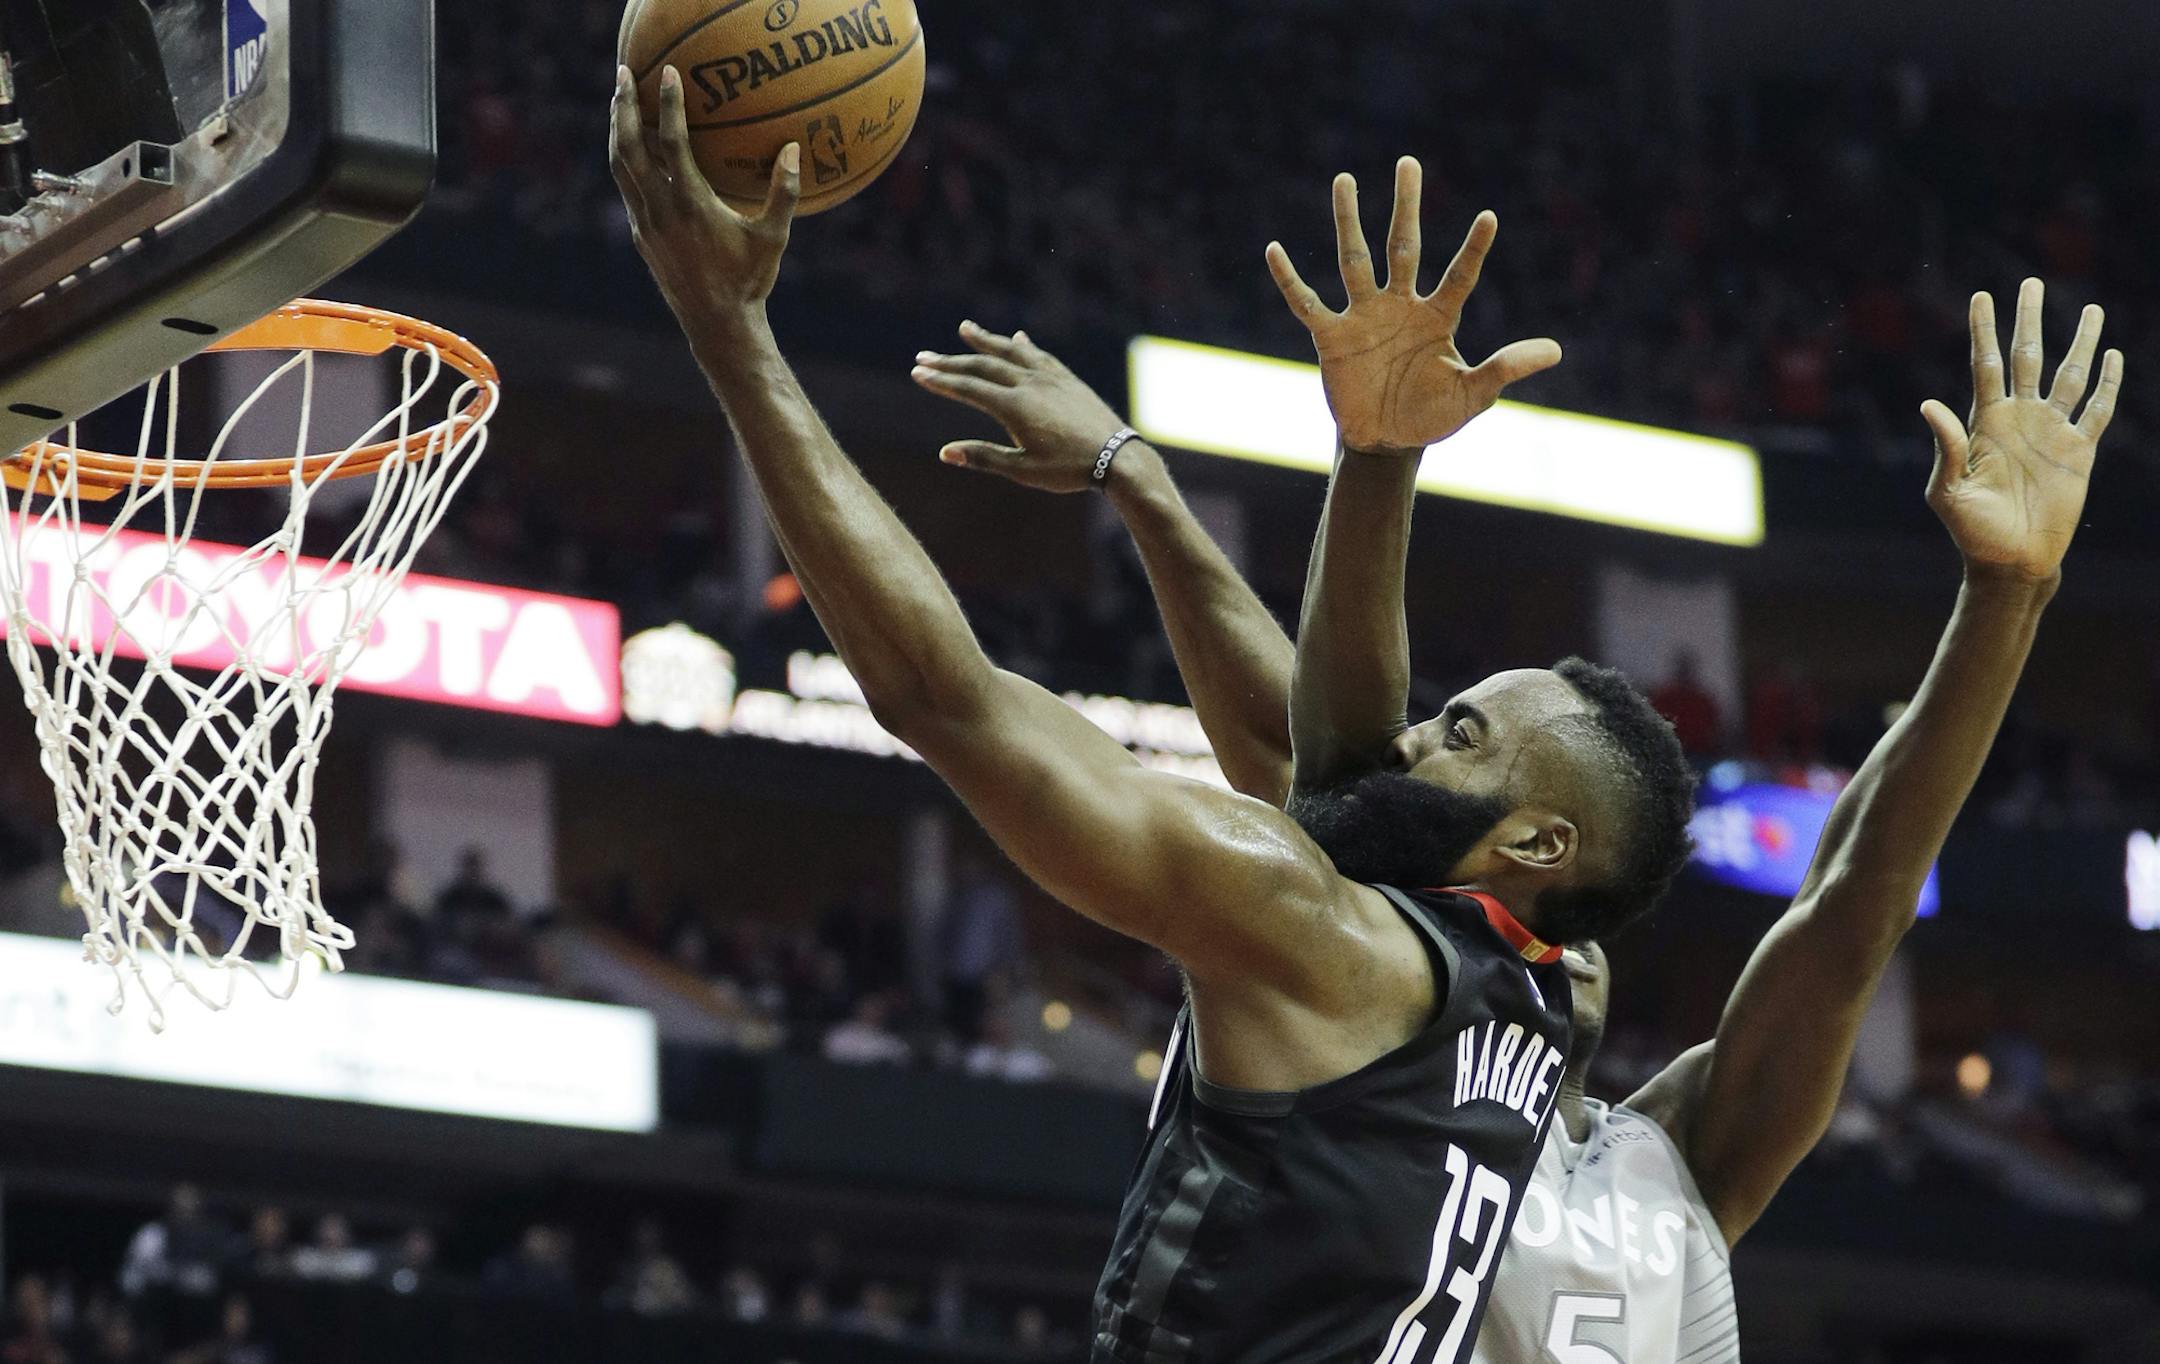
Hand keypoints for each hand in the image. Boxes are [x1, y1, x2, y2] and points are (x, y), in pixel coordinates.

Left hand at [609, 65, 799, 326]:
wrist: (715, 324)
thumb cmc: (749, 281)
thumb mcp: (773, 238)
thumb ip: (783, 193)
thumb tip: (793, 150)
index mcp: (691, 205)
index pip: (672, 143)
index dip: (669, 105)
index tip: (669, 73)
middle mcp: (660, 210)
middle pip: (629, 147)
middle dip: (623, 107)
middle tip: (623, 72)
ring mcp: (644, 223)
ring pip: (619, 166)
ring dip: (617, 130)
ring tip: (618, 101)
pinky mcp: (640, 235)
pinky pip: (626, 187)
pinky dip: (625, 159)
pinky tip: (633, 147)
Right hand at [910, 323, 1135, 492]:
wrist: (1117, 457)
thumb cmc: (1069, 470)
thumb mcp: (1023, 470)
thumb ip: (984, 457)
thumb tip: (945, 452)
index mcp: (1015, 407)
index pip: (969, 388)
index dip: (942, 381)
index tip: (918, 373)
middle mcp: (1030, 384)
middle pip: (983, 366)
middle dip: (951, 361)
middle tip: (924, 356)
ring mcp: (1050, 378)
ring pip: (1011, 352)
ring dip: (986, 341)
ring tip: (964, 329)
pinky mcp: (1067, 379)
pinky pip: (1040, 355)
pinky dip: (1023, 345)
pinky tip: (1017, 338)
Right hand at [1266, 158, 1560, 455]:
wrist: (1386, 441)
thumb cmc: (1432, 415)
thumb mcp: (1473, 394)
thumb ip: (1506, 368)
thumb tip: (1555, 351)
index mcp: (1437, 317)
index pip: (1459, 276)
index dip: (1473, 249)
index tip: (1489, 216)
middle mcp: (1400, 306)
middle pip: (1404, 246)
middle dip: (1406, 206)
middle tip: (1408, 163)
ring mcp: (1364, 317)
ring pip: (1355, 260)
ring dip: (1349, 220)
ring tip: (1345, 180)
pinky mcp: (1331, 336)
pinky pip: (1308, 303)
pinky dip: (1290, 279)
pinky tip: (1274, 250)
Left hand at [1921, 280, 2122, 583]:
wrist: (2011, 560)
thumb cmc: (1971, 530)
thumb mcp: (1948, 490)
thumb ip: (1945, 447)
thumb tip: (1929, 403)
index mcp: (1984, 423)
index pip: (1986, 364)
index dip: (1984, 330)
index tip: (1982, 295)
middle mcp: (2019, 418)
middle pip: (2027, 357)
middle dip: (2028, 320)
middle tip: (2030, 282)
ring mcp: (2050, 432)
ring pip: (2068, 375)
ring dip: (2079, 342)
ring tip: (2089, 307)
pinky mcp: (2078, 451)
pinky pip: (2096, 410)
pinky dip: (2106, 383)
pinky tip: (2111, 355)